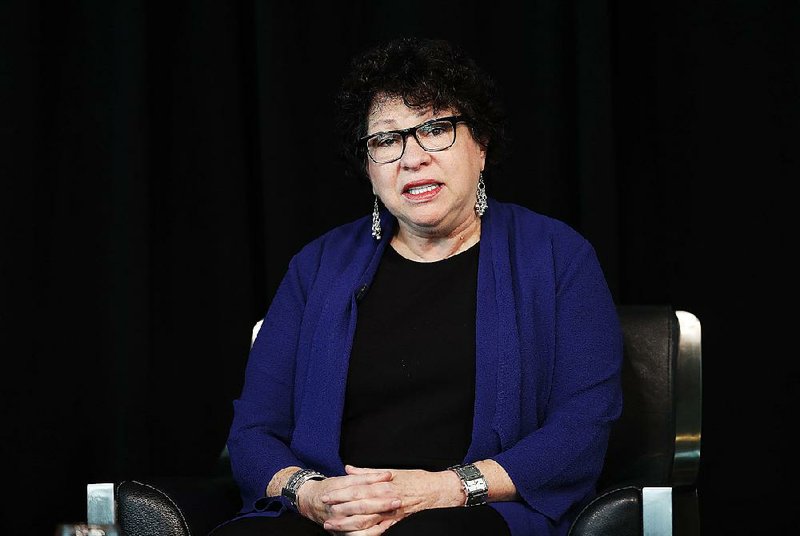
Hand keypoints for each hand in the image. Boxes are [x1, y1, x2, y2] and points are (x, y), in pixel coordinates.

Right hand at [295, 470, 400, 532]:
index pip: (359, 485)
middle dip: (381, 503)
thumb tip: (386, 474)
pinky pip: (359, 535)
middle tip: (397, 500)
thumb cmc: (331, 488)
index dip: (375, 481)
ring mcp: (338, 521)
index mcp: (338, 489)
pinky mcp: (341, 532)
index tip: (391, 477)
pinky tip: (385, 526)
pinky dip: (374, 531)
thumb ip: (365, 476)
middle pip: (362, 505)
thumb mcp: (345, 479)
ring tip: (394, 514)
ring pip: (361, 522)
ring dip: (379, 518)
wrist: (310, 502)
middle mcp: (337, 506)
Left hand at [318, 465, 463, 533]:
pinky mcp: (397, 522)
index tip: (326, 495)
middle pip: (357, 505)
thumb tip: (349, 468)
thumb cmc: (416, 479)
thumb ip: (368, 472)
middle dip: (339, 509)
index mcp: (382, 483)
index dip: (340, 493)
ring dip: (347, 524)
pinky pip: (379, 531)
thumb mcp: (392, 471)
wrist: (439, 490)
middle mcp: (385, 497)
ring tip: (332, 526)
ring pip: (365, 520)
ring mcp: (391, 512)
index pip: (356, 488)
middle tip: (324, 512)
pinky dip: (366, 535)